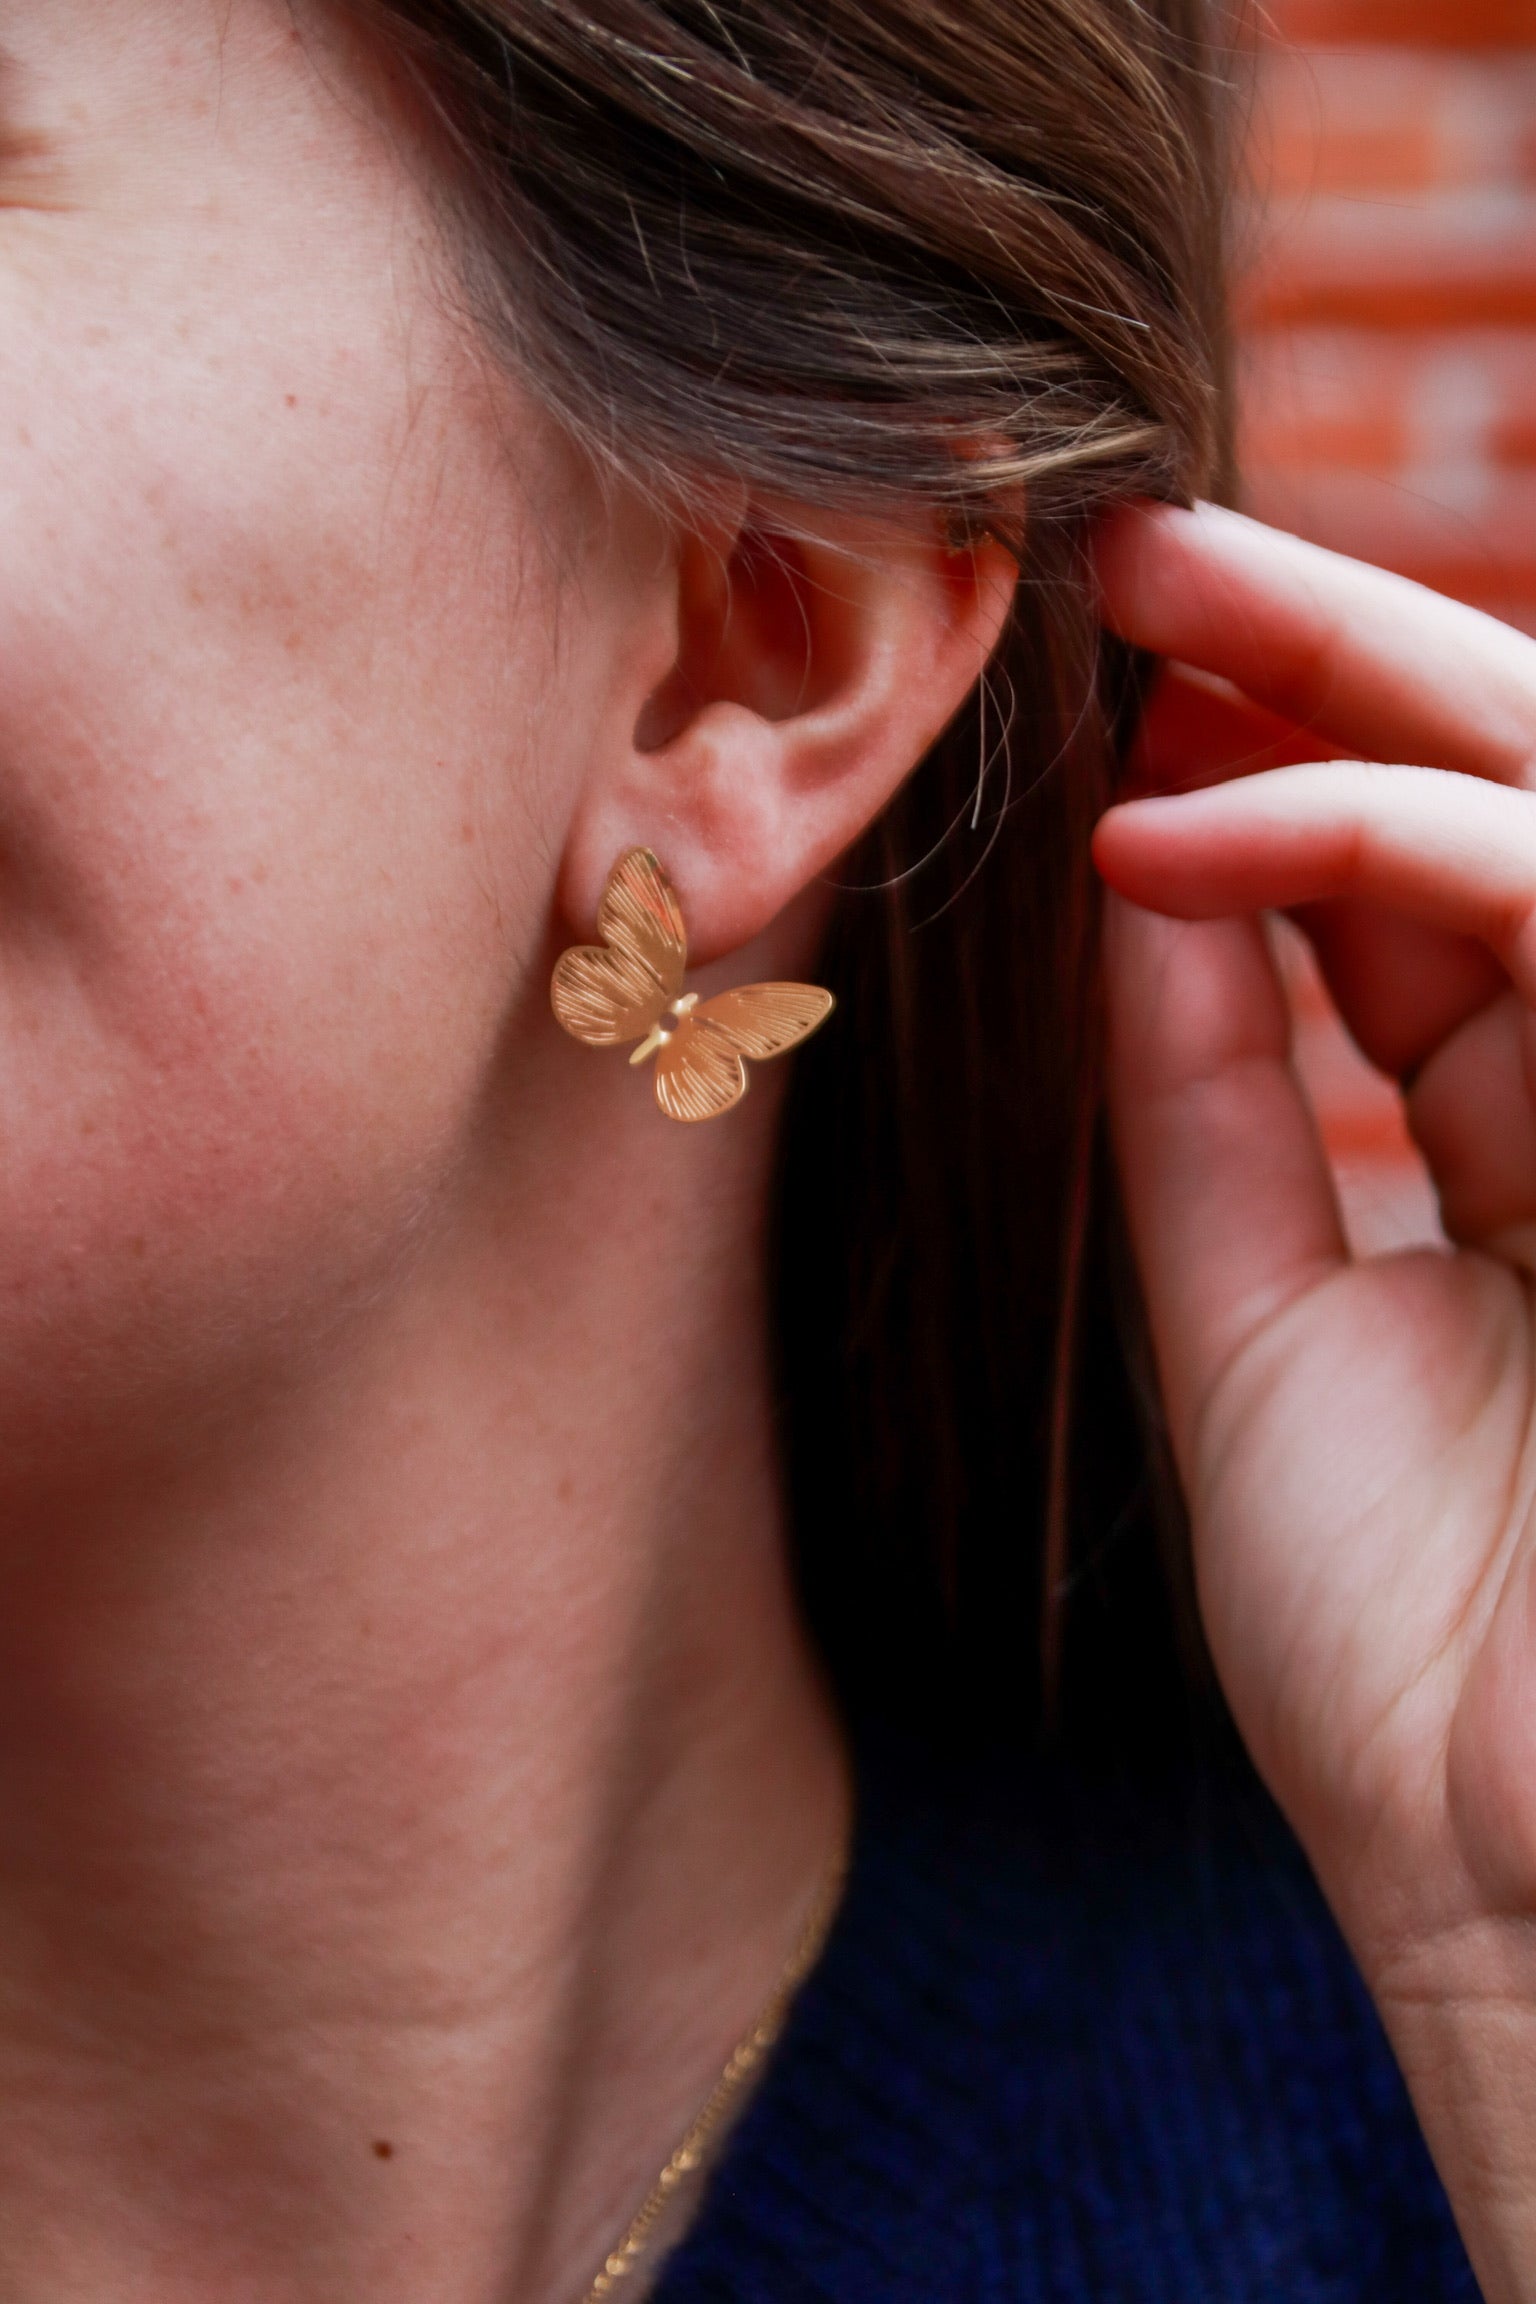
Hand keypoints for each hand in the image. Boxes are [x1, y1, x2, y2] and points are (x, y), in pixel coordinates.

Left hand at [1093, 503, 1535, 2302]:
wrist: (1510, 1882)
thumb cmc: (1396, 1653)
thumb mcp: (1255, 1327)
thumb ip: (1211, 1098)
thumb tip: (1138, 878)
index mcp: (1521, 1155)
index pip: (1412, 903)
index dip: (1274, 776)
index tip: (1122, 691)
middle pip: (1493, 812)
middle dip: (1329, 659)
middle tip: (1143, 546)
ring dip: (1358, 686)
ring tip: (1154, 597)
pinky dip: (1389, 852)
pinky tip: (1196, 834)